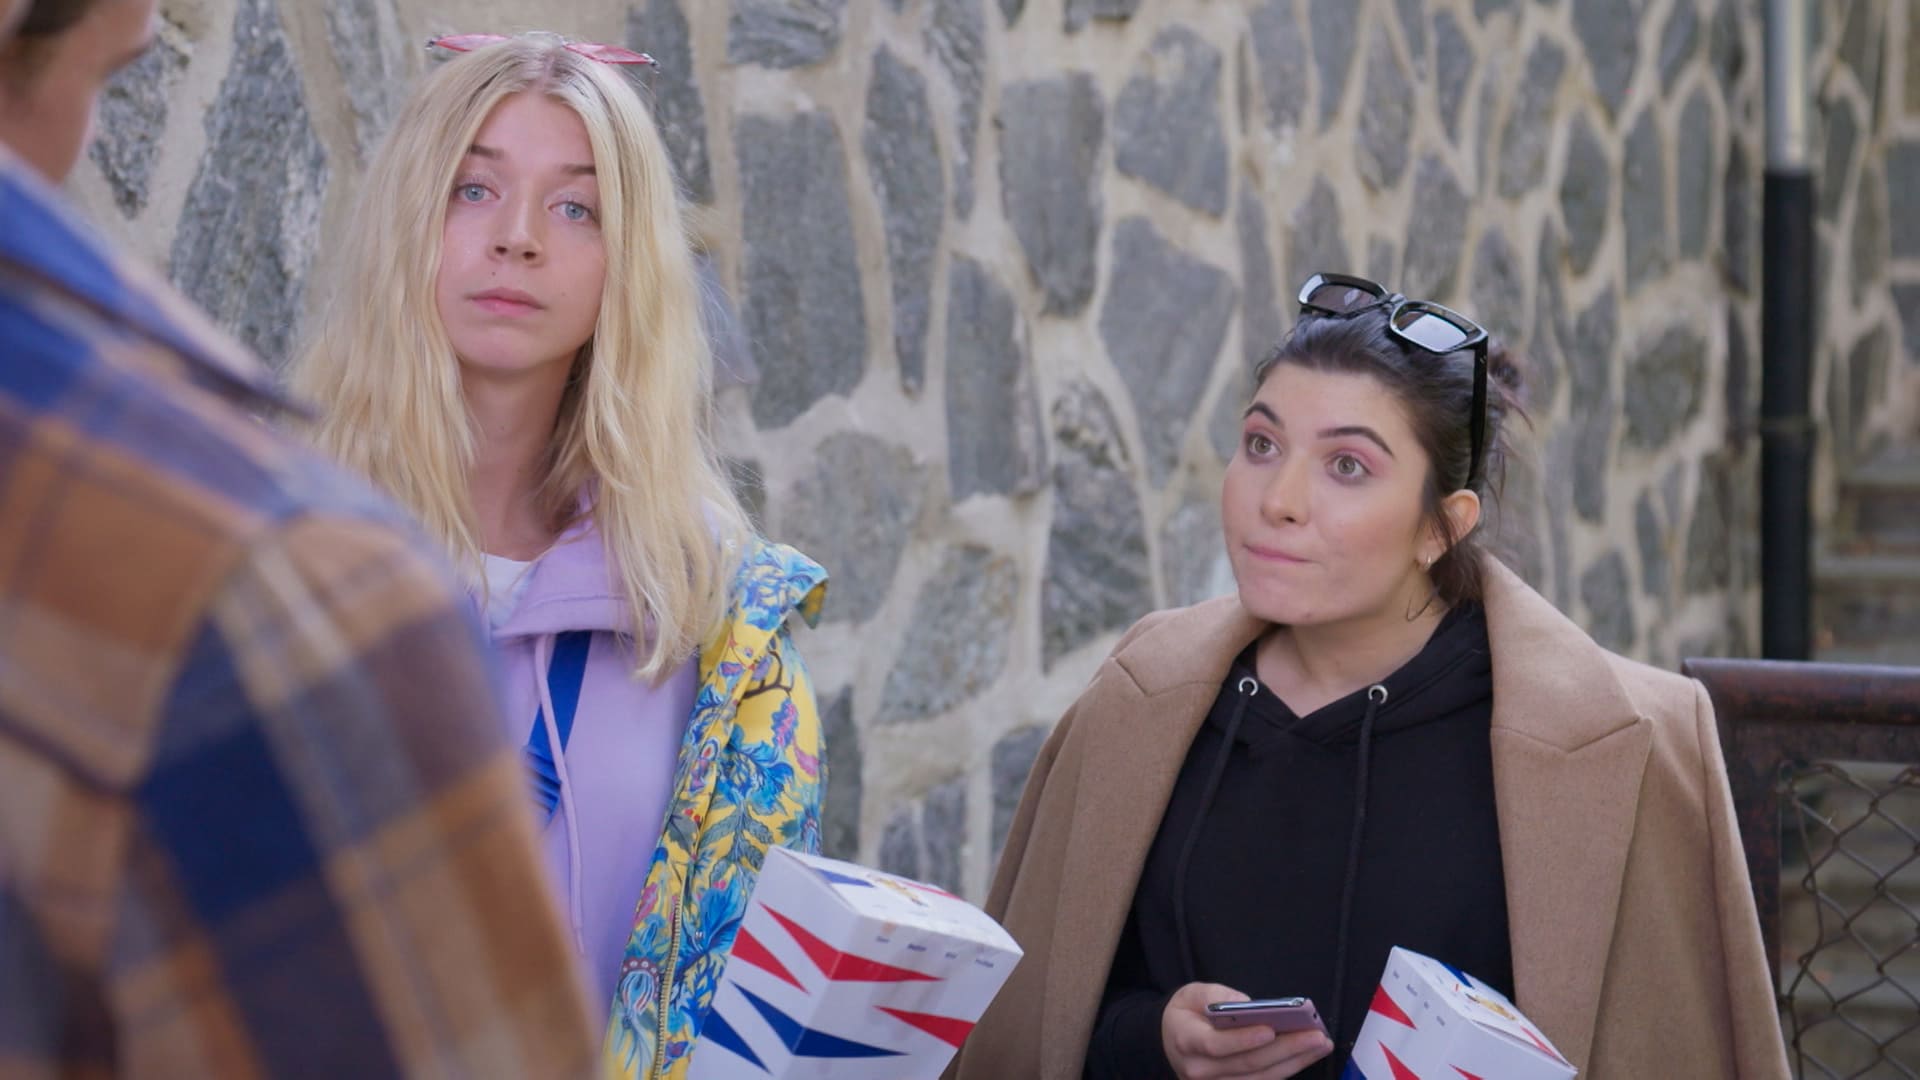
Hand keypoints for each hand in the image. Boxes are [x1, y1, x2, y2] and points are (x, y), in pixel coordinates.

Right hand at [1160, 983, 1334, 1079]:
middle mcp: (1200, 1071)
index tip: (1271, 1029)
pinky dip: (1286, 1070)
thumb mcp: (1191, 993)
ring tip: (1320, 1044)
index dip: (1244, 1039)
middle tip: (1316, 1036)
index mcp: (1186, 1041)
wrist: (1170, 1041)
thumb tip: (1248, 1004)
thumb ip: (1215, 995)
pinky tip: (1306, 1056)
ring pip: (1260, 1078)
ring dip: (1294, 1062)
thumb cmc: (1186, 1014)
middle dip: (1285, 1049)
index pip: (1216, 1045)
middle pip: (1247, 1064)